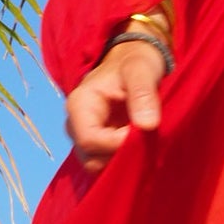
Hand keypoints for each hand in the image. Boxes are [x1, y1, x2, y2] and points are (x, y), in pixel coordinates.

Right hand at [64, 39, 165, 173]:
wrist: (134, 59)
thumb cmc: (136, 61)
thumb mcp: (141, 70)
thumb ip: (143, 94)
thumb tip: (147, 125)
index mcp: (79, 105)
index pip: (89, 141)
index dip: (116, 145)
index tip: (142, 132)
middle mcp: (75, 124)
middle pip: (90, 158)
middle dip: (119, 155)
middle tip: (144, 137)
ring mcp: (85, 135)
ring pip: (97, 164)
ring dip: (122, 159)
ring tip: (142, 139)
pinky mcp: (98, 143)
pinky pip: (106, 163)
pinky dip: (123, 160)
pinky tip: (139, 144)